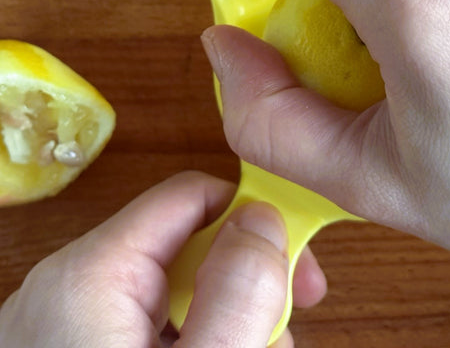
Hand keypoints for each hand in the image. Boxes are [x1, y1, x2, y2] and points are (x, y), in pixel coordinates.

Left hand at [0, 171, 326, 346]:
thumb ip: (240, 293)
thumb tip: (263, 219)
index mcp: (92, 274)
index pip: (189, 197)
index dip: (252, 215)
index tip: (298, 263)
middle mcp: (72, 287)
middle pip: (186, 243)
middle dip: (246, 281)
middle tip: (283, 330)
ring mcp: (70, 325)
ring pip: (176, 289)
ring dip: (228, 320)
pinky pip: (153, 328)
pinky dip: (196, 343)